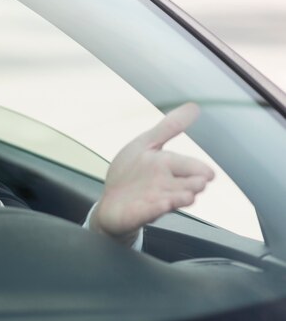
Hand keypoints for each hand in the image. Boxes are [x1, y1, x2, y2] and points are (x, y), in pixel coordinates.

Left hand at [91, 103, 214, 245]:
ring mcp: (153, 201)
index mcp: (168, 168)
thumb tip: (194, 107)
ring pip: (170, 200)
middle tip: (200, 183)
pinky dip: (155, 209)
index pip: (188, 167)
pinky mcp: (139, 214)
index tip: (209, 174)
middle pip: (183, 185)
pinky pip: (148, 212)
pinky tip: (161, 205)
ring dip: (178, 198)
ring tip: (188, 196)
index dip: (198, 170)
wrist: (111, 202)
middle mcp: (165, 186)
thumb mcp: (146, 144)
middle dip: (192, 184)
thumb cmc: (131, 174)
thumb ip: (169, 128)